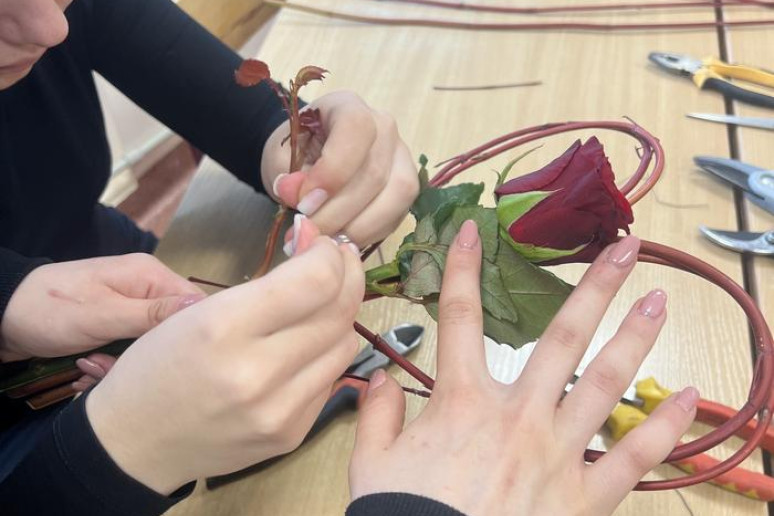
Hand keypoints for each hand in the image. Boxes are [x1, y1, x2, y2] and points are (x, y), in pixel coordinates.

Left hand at [0, 254, 204, 361]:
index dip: (189, 336)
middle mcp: (146, 289)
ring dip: (121, 366)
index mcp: (150, 276)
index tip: (169, 360)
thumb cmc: (50, 310)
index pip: (195, 306)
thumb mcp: (103, 315)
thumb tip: (204, 309)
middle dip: (145, 357)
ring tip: (89, 367)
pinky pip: (129, 351)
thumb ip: (154, 314)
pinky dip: (109, 365)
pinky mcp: (115, 327)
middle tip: (109, 367)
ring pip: (150, 348)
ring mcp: (130, 309)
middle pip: (172, 332)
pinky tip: (86, 368)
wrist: (0, 316)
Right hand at [86, 216, 364, 494]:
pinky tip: (305, 345)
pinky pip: (332, 378)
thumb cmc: (158, 365)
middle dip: (346, 277)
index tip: (324, 246)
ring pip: (346, 344)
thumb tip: (316, 243)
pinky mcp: (292, 435)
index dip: (331, 255)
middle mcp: (258, 373)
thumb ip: (265, 282)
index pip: (316, 280)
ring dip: (341, 316)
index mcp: (224, 328)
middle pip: (340, 311)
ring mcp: (280, 411)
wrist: (135, 443)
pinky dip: (326, 354)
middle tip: (337, 263)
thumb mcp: (196, 310)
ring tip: (321, 304)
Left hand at [261, 90, 419, 247]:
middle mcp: (384, 128)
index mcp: (348, 107)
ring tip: (323, 241)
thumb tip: (298, 196)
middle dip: (336, 211)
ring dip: (356, 227)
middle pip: (374, 173)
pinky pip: (396, 215)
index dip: (332, 171)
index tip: (302, 202)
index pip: (356, 130)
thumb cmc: (295, 153)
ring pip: (394, 196)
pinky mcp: (406, 188)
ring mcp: (401, 157)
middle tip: (306, 231)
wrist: (308, 159)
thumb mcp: (280, 158)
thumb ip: (287, 175)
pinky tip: (340, 239)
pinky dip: (367, 234)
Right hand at [349, 226, 697, 515]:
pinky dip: (661, 428)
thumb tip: (381, 380)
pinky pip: (631, 459)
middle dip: (594, 288)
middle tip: (625, 250)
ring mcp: (556, 454)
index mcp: (462, 402)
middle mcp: (517, 416)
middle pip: (560, 338)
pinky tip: (686, 398)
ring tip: (659, 301)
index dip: (461, 271)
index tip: (472, 232)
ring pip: (603, 384)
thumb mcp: (371, 462)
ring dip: (634, 339)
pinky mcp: (582, 497)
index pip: (458, 319)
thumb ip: (377, 413)